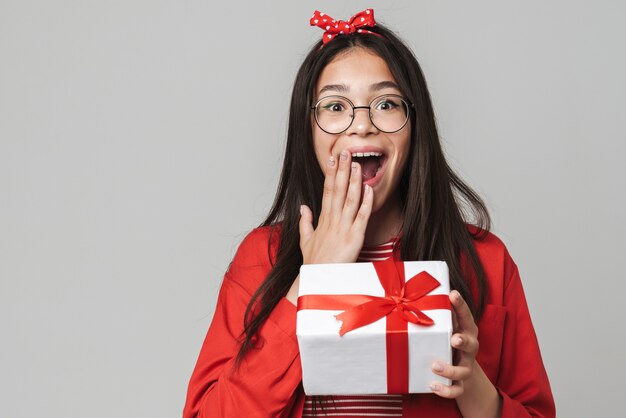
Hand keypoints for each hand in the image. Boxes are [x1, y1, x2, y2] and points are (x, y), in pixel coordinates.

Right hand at [299, 150, 373, 264]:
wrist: (319, 279)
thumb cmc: (314, 262)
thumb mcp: (306, 240)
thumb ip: (305, 222)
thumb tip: (303, 207)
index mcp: (323, 219)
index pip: (327, 191)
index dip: (331, 174)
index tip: (333, 159)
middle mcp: (333, 220)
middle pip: (338, 190)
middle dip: (342, 170)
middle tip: (345, 152)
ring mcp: (344, 228)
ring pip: (350, 199)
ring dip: (354, 181)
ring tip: (357, 164)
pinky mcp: (355, 237)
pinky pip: (362, 217)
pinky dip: (366, 202)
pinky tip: (369, 189)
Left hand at [429, 290, 501, 417]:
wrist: (463, 371)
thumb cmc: (448, 340)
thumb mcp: (447, 326)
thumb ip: (437, 314)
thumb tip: (411, 295)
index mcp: (466, 330)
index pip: (465, 316)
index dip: (461, 305)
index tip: (453, 294)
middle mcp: (469, 348)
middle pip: (471, 344)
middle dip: (463, 341)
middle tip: (454, 339)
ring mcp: (466, 366)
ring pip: (464, 370)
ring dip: (450, 369)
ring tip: (435, 365)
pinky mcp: (461, 383)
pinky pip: (457, 390)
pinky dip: (445, 391)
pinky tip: (433, 386)